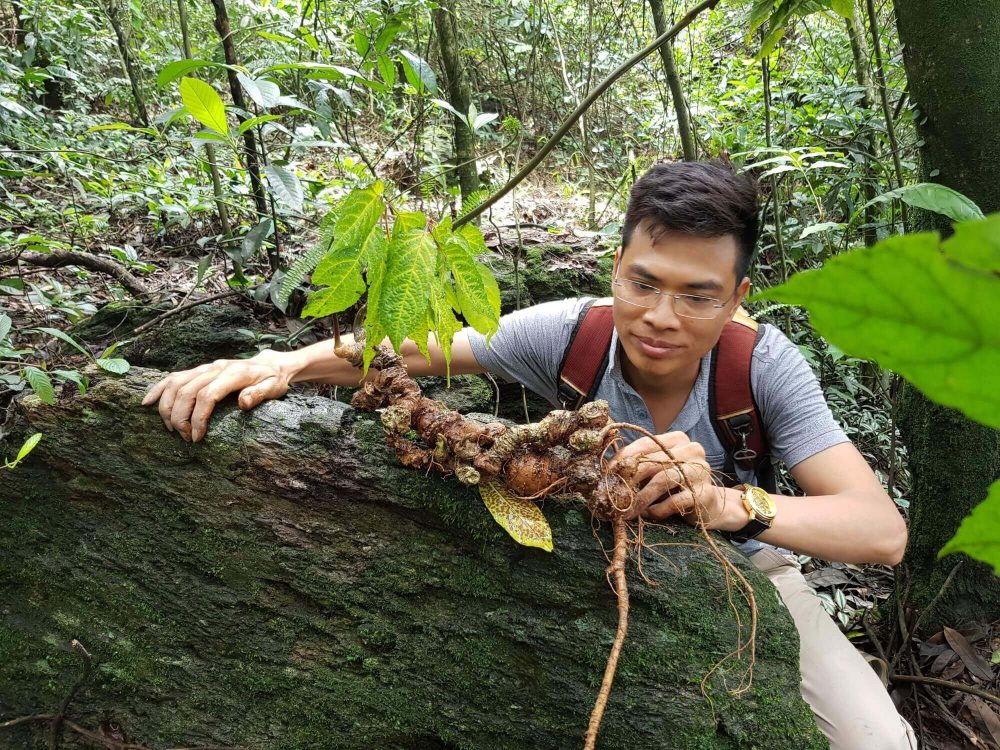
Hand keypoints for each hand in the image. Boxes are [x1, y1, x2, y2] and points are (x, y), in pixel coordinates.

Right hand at [141, 350, 294, 441]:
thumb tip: (242, 403)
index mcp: (234, 374)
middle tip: (185, 438)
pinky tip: (146, 402)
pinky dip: (158, 389)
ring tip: (171, 429)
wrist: (269, 365)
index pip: (207, 395)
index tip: (196, 437)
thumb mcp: (274, 388)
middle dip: (181, 417)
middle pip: (187, 391)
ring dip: (168, 408)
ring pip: (175, 384)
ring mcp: (204, 368)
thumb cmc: (272, 380)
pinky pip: (172, 377)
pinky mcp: (198, 370)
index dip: (198, 417)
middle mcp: (215, 368)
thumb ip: (260, 394)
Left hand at [611, 431, 728, 527]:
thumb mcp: (659, 470)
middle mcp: (692, 450)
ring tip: (627, 510)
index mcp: (678, 440)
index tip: (608, 471)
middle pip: (652, 461)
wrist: (710, 507)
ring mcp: (700, 471)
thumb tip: (609, 471)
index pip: (646, 443)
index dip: (624, 457)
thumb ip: (641, 465)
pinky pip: (674, 501)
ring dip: (640, 498)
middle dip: (629, 479)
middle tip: (614, 495)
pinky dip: (657, 509)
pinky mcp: (704, 493)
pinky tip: (649, 514)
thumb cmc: (678, 486)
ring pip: (662, 480)